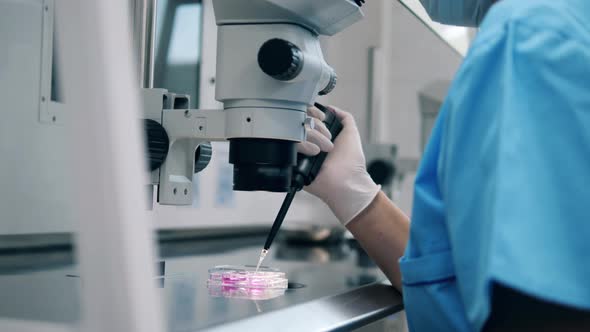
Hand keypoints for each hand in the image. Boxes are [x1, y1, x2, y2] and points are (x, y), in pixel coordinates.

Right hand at [303, 106, 380, 224]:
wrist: (347, 181)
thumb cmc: (351, 162)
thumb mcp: (351, 134)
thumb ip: (344, 118)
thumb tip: (331, 109)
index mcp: (319, 135)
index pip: (307, 116)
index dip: (314, 113)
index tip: (322, 118)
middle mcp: (308, 142)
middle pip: (300, 122)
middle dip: (316, 127)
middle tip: (327, 141)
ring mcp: (300, 153)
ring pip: (295, 132)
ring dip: (312, 138)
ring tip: (321, 150)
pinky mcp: (293, 163)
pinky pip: (288, 147)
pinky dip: (302, 147)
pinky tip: (314, 153)